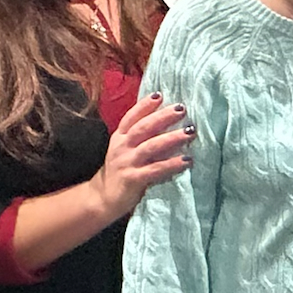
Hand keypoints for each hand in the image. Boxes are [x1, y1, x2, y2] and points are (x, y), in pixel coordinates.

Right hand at [92, 93, 194, 216]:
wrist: (102, 198)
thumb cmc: (121, 170)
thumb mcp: (126, 149)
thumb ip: (141, 136)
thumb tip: (168, 120)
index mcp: (120, 137)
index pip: (131, 117)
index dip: (144, 105)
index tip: (160, 95)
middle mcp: (122, 146)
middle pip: (143, 127)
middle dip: (163, 116)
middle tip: (182, 108)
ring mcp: (126, 162)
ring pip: (150, 146)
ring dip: (172, 138)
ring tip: (190, 132)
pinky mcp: (133, 179)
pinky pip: (155, 170)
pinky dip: (172, 164)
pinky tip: (187, 160)